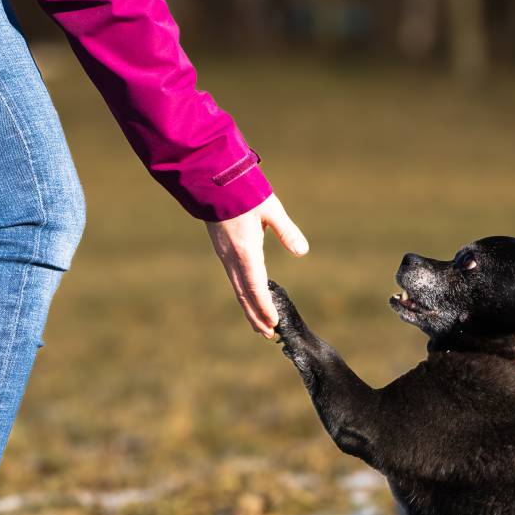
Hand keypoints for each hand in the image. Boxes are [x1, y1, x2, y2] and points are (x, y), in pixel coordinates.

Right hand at [206, 194, 307, 337]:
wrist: (211, 180)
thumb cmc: (244, 192)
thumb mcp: (271, 209)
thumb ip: (286, 231)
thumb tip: (302, 251)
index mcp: (246, 250)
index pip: (256, 287)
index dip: (265, 307)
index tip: (274, 323)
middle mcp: (232, 258)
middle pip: (244, 295)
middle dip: (256, 315)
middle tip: (268, 334)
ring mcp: (224, 255)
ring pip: (237, 289)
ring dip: (248, 308)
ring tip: (259, 325)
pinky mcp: (222, 250)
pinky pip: (234, 279)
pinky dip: (243, 294)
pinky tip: (249, 299)